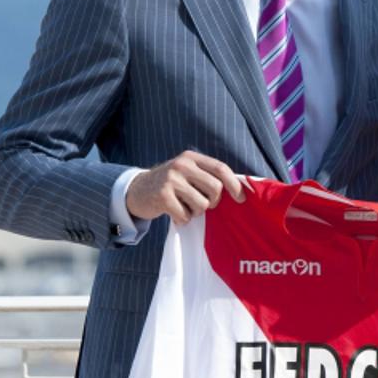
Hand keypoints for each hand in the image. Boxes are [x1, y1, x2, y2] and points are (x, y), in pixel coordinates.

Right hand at [127, 151, 244, 225]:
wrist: (136, 191)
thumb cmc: (170, 184)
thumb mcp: (187, 172)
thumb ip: (207, 176)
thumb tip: (239, 190)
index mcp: (191, 157)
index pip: (220, 168)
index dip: (234, 185)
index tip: (241, 199)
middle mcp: (181, 165)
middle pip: (215, 188)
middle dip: (213, 202)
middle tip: (202, 204)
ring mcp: (171, 180)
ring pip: (202, 205)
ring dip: (195, 212)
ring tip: (184, 207)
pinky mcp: (162, 197)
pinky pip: (185, 215)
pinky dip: (182, 219)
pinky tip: (173, 213)